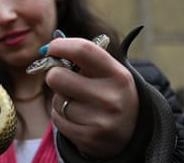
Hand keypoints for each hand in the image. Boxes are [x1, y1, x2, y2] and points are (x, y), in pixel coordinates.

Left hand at [46, 37, 138, 158]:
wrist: (131, 132)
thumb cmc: (111, 93)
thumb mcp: (109, 72)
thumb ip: (84, 57)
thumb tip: (51, 44)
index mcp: (118, 75)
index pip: (83, 50)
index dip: (60, 45)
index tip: (51, 48)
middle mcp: (110, 98)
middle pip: (57, 76)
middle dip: (54, 75)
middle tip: (63, 78)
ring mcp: (99, 121)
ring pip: (57, 100)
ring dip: (60, 99)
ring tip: (79, 102)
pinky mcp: (87, 138)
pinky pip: (57, 119)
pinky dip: (61, 116)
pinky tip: (78, 117)